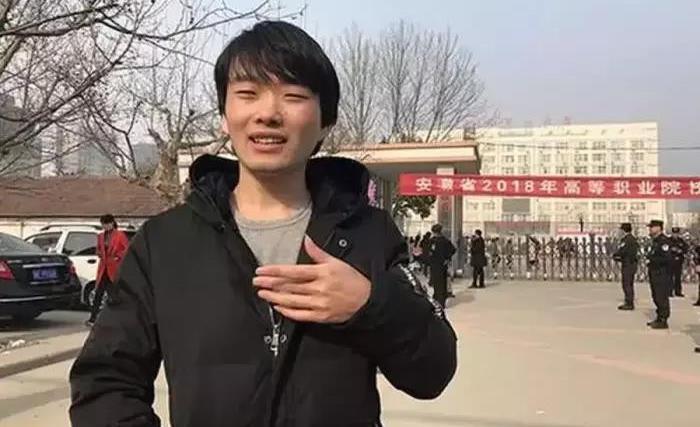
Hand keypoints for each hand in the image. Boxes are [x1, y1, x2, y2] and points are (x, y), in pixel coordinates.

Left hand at [253, 236, 370, 322]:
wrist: (367, 301)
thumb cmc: (352, 279)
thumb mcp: (337, 262)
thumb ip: (319, 253)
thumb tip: (306, 239)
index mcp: (322, 273)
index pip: (293, 271)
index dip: (275, 271)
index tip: (262, 270)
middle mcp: (319, 289)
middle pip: (289, 286)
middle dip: (270, 283)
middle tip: (256, 281)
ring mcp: (319, 304)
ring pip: (292, 300)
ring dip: (275, 297)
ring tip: (262, 293)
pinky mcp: (321, 316)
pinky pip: (300, 315)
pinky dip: (287, 311)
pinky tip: (277, 306)